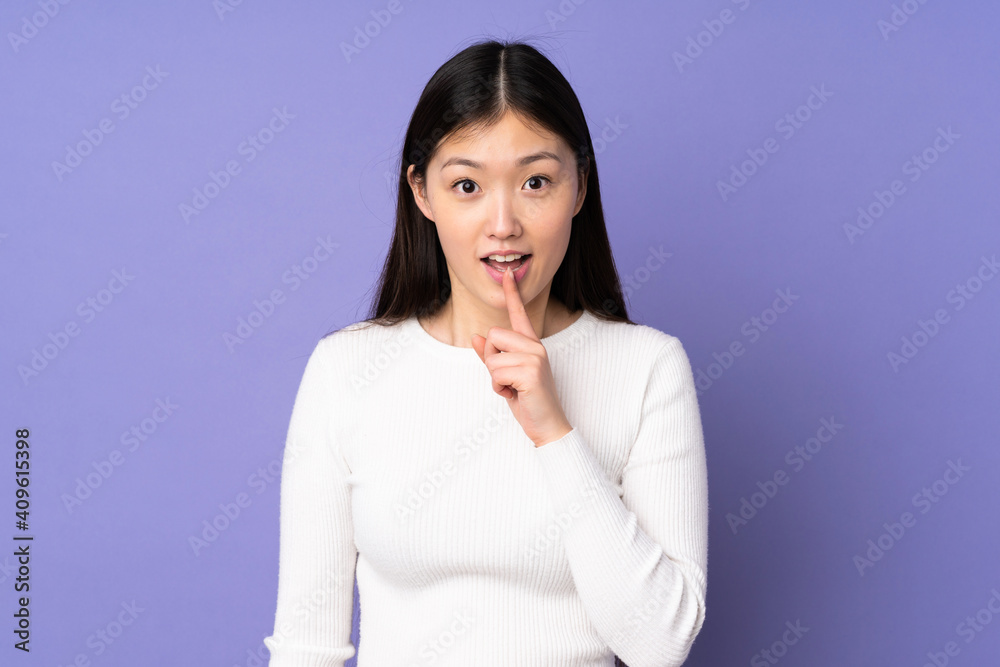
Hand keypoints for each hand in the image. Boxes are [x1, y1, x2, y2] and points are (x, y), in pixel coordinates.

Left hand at [471, 266, 572, 447]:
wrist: (547, 425)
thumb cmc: (528, 401)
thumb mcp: (505, 377)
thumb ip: (491, 357)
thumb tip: (475, 338)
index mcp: (531, 345)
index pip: (519, 314)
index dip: (512, 294)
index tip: (508, 275)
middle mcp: (535, 346)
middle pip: (493, 335)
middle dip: (491, 359)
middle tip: (506, 378)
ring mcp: (535, 357)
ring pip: (492, 356)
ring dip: (495, 378)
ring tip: (512, 388)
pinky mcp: (531, 371)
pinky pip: (497, 372)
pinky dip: (499, 388)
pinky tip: (515, 394)